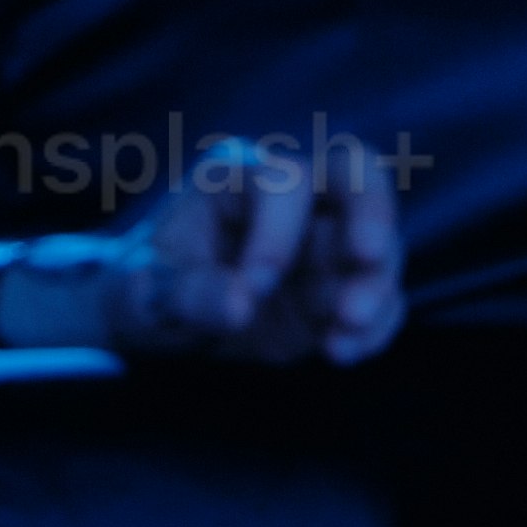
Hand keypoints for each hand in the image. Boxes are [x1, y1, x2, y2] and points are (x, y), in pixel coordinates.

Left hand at [97, 134, 405, 370]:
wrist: (156, 324)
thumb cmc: (145, 288)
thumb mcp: (146, 293)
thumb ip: (189, 293)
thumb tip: (240, 305)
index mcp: (237, 178)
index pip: (283, 183)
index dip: (277, 234)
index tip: (253, 290)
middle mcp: (292, 199)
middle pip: (357, 174)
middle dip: (372, 213)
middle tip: (368, 258)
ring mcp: (322, 244)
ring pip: (379, 244)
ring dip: (374, 289)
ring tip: (342, 338)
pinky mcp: (338, 291)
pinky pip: (381, 299)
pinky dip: (375, 327)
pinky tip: (341, 353)